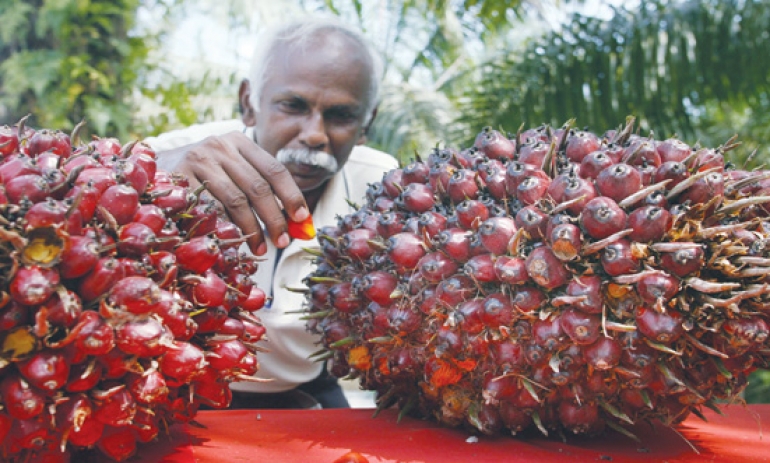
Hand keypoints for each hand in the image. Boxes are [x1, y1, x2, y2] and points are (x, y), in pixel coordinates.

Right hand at [155, 131, 309, 254]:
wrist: (152, 169)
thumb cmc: (202, 176)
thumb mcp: (231, 171)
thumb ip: (260, 189)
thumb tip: (296, 222)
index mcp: (239, 142)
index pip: (275, 169)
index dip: (292, 195)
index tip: (302, 219)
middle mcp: (220, 146)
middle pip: (258, 187)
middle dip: (274, 218)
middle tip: (283, 242)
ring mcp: (198, 160)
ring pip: (235, 201)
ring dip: (252, 229)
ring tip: (260, 249)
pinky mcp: (179, 178)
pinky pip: (210, 209)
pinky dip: (225, 228)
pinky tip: (232, 242)